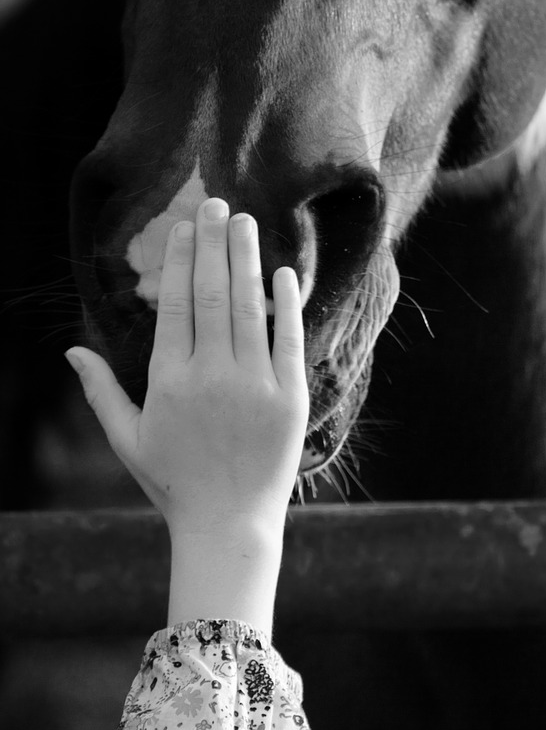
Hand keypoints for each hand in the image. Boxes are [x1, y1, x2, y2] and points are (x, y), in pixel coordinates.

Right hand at [66, 198, 309, 630]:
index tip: (183, 227)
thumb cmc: (174, 482)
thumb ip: (101, 391)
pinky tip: (283, 273)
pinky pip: (289, 340)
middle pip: (211, 294)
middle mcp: (212, 376)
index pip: (174, 305)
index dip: (179, 261)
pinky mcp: (289, 398)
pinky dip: (285, 304)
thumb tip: (71, 349)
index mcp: (169, 382)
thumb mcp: (128, 439)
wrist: (229, 526)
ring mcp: (254, 385)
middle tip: (217, 203)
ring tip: (246, 222)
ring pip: (248, 308)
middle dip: (212, 244)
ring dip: (246, 260)